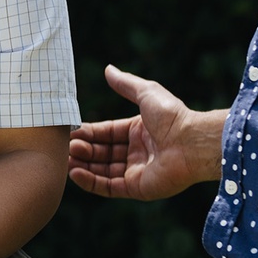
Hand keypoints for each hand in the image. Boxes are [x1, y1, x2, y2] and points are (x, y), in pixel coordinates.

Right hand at [68, 65, 220, 200]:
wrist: (191, 142)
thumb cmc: (172, 116)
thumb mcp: (146, 92)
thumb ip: (125, 83)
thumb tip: (108, 69)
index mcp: (137, 131)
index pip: (106, 133)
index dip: (88, 132)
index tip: (70, 131)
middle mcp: (136, 152)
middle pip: (102, 152)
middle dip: (83, 149)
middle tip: (66, 145)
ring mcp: (136, 172)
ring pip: (102, 170)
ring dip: (83, 165)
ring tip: (66, 158)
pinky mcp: (137, 188)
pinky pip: (109, 187)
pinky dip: (91, 181)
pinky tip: (75, 172)